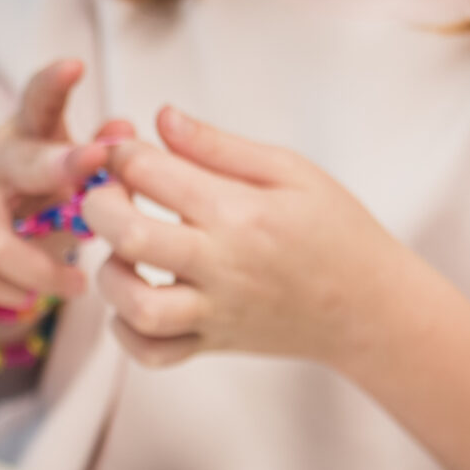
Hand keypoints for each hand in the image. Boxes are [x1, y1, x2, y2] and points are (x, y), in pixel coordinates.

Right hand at [0, 58, 130, 313]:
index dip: (54, 83)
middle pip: (19, 165)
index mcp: (30, 129)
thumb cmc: (49, 197)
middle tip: (95, 185)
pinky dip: (6, 292)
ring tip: (76, 287)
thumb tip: (124, 133)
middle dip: (57, 172)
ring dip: (39, 274)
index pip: (39, 99)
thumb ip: (105, 162)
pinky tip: (29, 297)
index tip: (75, 65)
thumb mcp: (81, 181)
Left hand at [84, 107, 408, 368]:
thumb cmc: (333, 229)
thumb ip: (218, 146)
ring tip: (121, 254)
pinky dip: (127, 332)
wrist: (370, 307)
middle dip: (99, 208)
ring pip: (136, 306)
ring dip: (110, 277)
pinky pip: (151, 352)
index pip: (152, 174)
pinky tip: (133, 300)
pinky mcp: (211, 345)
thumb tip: (161, 116)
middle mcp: (222, 264)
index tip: (126, 153)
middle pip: (130, 237)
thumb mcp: (290, 171)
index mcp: (240, 211)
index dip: (123, 155)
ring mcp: (214, 312)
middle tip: (107, 197)